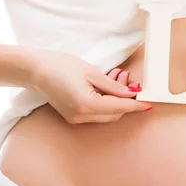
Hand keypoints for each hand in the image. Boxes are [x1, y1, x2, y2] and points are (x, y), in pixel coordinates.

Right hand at [30, 49, 151, 123]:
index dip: (136, 105)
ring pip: (106, 114)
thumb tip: (131, 93)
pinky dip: (105, 101)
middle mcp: (82, 116)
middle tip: (130, 80)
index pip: (119, 108)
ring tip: (117, 77)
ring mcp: (76, 119)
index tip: (149, 103)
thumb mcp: (92, 72)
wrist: (36, 70)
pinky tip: (106, 85)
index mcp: (87, 105)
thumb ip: (114, 86)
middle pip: (114, 114)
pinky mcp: (73, 116)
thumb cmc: (61, 66)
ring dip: (115, 100)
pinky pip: (96, 112)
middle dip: (125, 100)